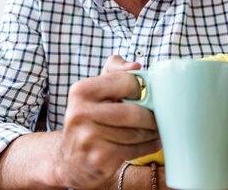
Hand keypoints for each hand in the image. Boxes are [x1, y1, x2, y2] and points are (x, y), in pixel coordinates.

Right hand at [53, 57, 159, 188]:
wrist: (68, 162)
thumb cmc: (89, 120)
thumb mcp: (94, 91)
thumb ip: (114, 70)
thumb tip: (135, 66)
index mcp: (81, 91)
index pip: (126, 82)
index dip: (142, 89)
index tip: (146, 96)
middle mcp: (81, 114)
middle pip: (134, 112)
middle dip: (152, 115)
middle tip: (159, 116)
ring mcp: (89, 139)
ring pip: (138, 132)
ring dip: (153, 132)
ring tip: (156, 129)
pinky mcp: (100, 159)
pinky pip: (136, 150)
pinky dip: (149, 145)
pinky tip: (150, 142)